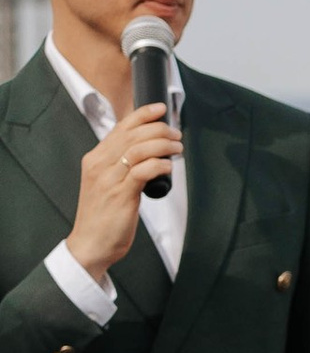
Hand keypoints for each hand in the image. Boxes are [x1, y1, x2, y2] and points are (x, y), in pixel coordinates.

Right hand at [64, 104, 182, 277]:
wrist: (90, 244)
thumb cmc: (103, 216)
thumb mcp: (108, 184)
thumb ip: (121, 166)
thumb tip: (149, 153)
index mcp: (94, 159)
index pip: (120, 128)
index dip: (142, 115)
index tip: (161, 108)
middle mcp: (99, 165)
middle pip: (132, 135)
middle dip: (159, 129)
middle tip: (176, 135)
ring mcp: (109, 179)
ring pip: (139, 149)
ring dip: (164, 145)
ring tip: (178, 148)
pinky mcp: (121, 195)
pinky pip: (143, 170)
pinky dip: (160, 164)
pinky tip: (168, 167)